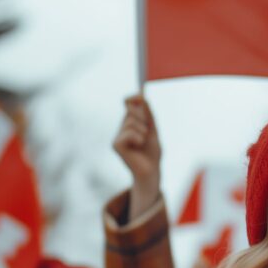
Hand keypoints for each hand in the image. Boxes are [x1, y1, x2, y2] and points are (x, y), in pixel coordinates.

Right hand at [112, 94, 160, 219]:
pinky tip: (138, 146)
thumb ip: (147, 114)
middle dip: (143, 118)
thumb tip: (141, 96)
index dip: (134, 98)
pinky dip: (138, 138)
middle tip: (147, 133)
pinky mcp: (115, 145)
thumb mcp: (152, 129)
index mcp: (130, 123)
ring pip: (131, 122)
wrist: (151, 171)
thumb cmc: (152, 153)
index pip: (128, 103)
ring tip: (143, 142)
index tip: (141, 96)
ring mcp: (117, 137)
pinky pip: (129, 132)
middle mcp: (121, 128)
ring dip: (143, 131)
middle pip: (131, 111)